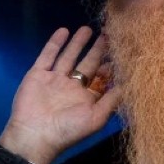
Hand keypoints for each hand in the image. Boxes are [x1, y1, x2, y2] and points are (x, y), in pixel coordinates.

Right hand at [0, 26, 119, 163]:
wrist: (35, 135)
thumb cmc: (69, 129)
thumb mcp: (97, 117)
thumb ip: (112, 99)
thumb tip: (129, 84)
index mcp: (86, 98)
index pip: (101, 78)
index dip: (110, 65)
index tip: (120, 50)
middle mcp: (71, 87)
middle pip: (87, 64)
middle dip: (97, 50)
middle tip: (107, 34)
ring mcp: (54, 79)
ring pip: (68, 56)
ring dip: (78, 43)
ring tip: (87, 28)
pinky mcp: (38, 74)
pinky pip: (47, 55)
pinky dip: (55, 43)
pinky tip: (64, 31)